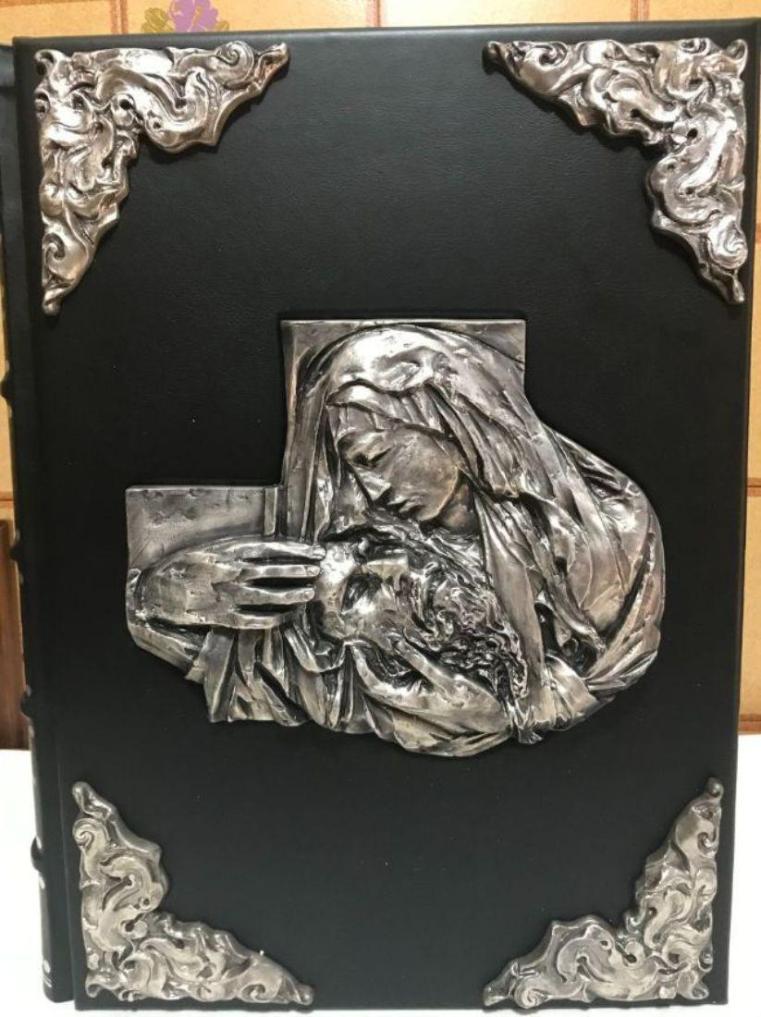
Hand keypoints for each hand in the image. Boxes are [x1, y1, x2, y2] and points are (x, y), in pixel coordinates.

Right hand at [139, 536, 324, 629]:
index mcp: (229, 551)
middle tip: (317, 571)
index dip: (297, 549)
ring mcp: (227, 596)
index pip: (272, 547)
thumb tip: (271, 549)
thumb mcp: (211, 548)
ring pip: (268, 596)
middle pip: (274, 571)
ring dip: (291, 595)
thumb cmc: (184, 564)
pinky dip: (272, 619)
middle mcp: (231, 572)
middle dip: (300, 571)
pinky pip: (253, 620)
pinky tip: (285, 617)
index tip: (315, 550)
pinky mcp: (222, 617)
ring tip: (308, 594)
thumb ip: (239, 549)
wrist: (155, 590)